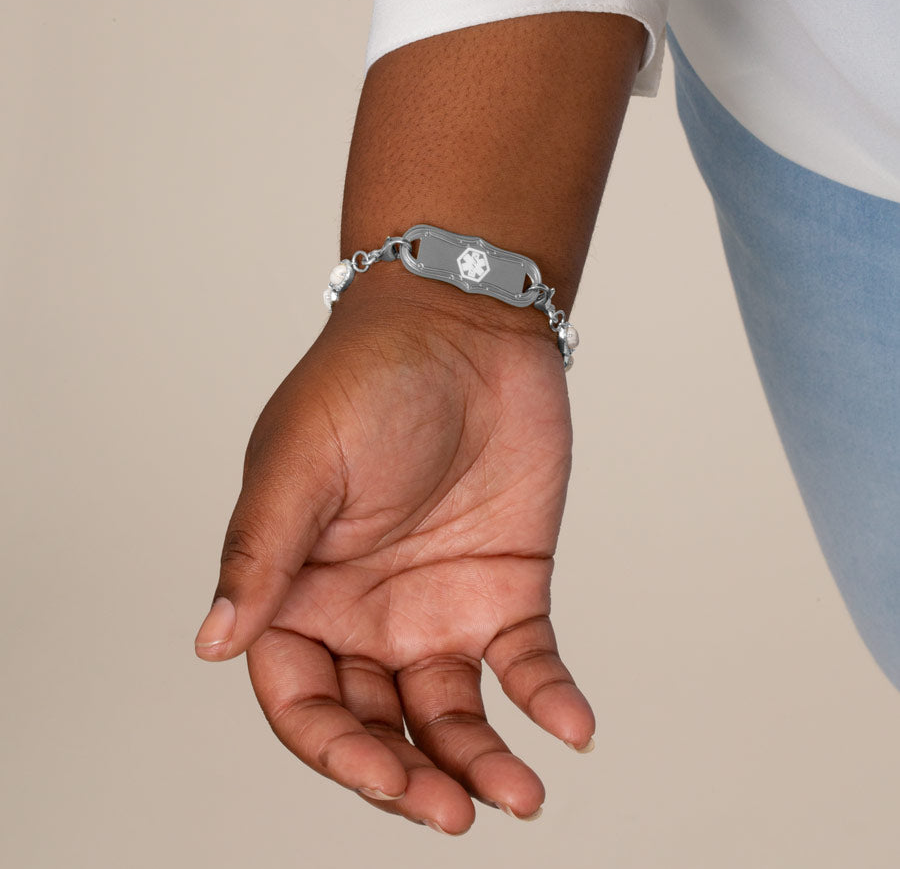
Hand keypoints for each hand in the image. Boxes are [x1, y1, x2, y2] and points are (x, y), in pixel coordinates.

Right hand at [193, 271, 594, 833]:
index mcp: (299, 590)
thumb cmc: (366, 380)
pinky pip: (526, 663)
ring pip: (452, 712)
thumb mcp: (301, 461)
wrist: (463, 328)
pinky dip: (547, 699)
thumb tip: (213, 642)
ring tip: (520, 796)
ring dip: (481, 760)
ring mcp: (437, 605)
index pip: (301, 699)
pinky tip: (571, 727)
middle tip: (452, 811)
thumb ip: (262, 551)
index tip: (383, 777)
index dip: (334, 750)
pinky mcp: (506, 586)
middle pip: (377, 725)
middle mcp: (364, 614)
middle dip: (409, 776)